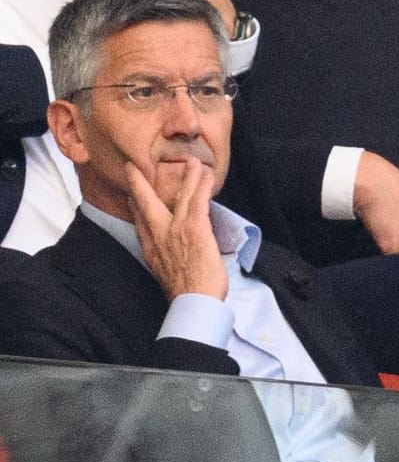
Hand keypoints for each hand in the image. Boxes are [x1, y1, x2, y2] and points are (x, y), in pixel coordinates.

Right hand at [126, 157, 227, 300]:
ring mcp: (176, 229)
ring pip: (179, 196)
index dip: (134, 206)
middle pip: (146, 202)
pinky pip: (198, 201)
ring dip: (186, 176)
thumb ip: (160, 258)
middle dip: (139, 183)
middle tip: (133, 167)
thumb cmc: (185, 292)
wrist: (193, 300)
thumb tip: (165, 254)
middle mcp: (160, 235)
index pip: (139, 221)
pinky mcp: (194, 228)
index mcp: (151, 248)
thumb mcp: (162, 273)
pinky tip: (206, 176)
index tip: (130, 195)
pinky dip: (202, 187)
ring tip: (191, 160)